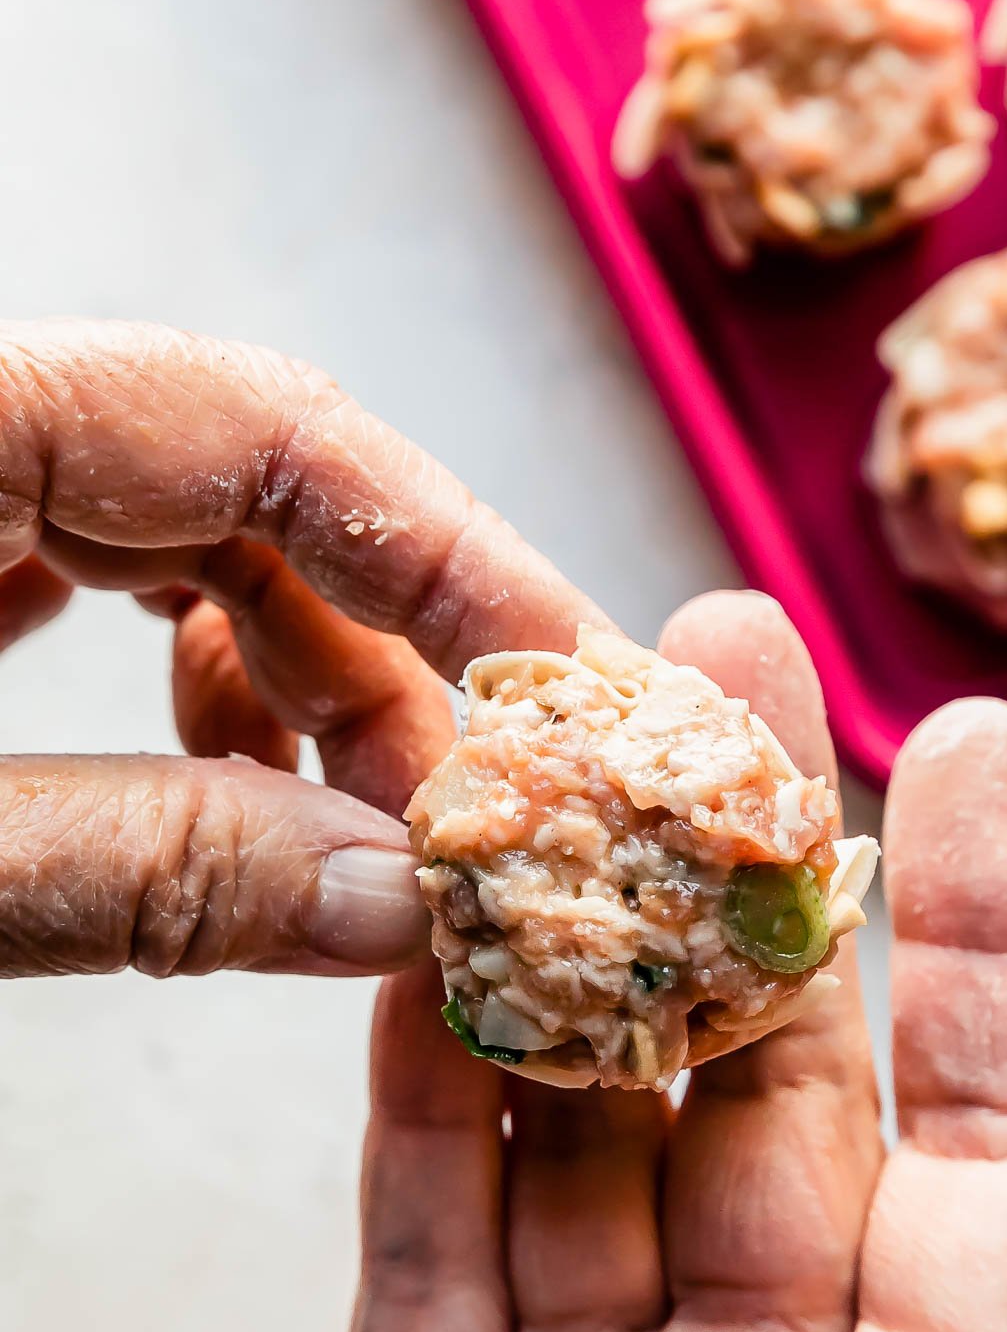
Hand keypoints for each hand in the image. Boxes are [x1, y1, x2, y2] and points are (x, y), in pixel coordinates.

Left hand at [0, 319, 599, 977]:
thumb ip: (145, 868)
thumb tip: (390, 902)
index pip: (277, 429)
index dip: (460, 562)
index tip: (576, 694)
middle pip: (257, 498)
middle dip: (387, 674)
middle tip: (461, 844)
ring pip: (191, 548)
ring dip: (303, 696)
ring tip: (354, 850)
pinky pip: (105, 582)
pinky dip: (202, 687)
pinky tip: (233, 791)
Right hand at [290, 592, 1006, 1331]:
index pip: (979, 1127)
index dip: (975, 935)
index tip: (962, 752)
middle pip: (759, 1075)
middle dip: (740, 871)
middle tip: (712, 666)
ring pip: (576, 1125)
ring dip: (560, 950)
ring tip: (545, 762)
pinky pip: (424, 1245)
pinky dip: (414, 1105)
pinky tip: (417, 961)